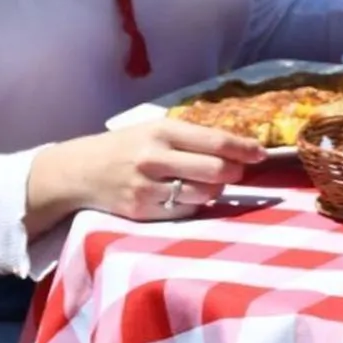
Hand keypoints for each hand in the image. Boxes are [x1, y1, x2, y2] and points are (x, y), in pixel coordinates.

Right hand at [26, 118, 265, 232]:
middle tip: (238, 171)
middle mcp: (156, 158)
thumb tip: (237, 147)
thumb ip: (191, 137)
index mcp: (163, 131)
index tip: (261, 154)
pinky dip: (194, 206)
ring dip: (215, 190)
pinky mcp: (142, 213)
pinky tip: (187, 196)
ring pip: (203, 195)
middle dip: (234, 172)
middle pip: (215, 170)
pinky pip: (184, 213)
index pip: (215, 141)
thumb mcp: (155, 129)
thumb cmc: (127, 146)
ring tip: (210, 182)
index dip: (244, 149)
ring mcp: (148, 188)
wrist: (81, 171)